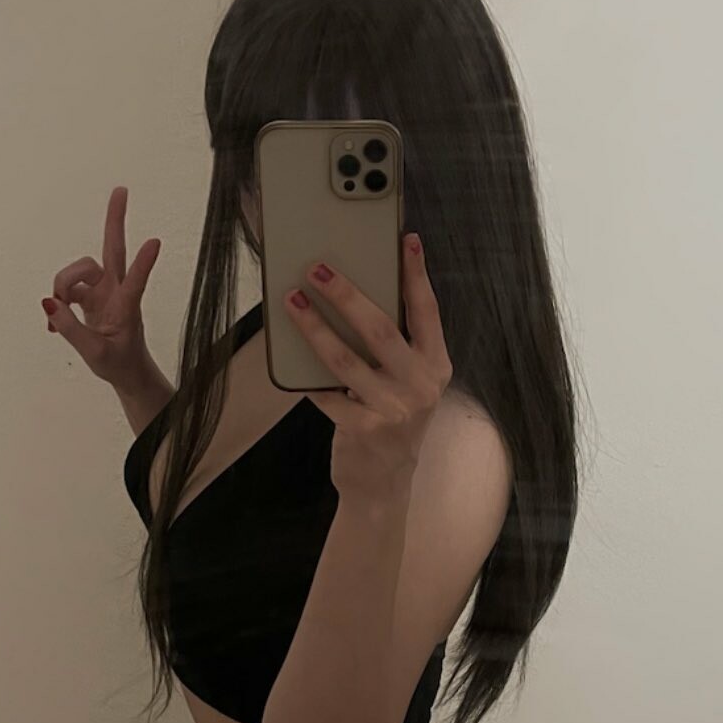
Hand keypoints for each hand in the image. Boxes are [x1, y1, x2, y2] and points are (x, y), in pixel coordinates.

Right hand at [42, 186, 161, 388]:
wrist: (127, 372)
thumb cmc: (119, 363)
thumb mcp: (94, 354)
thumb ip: (71, 329)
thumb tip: (49, 302)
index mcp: (126, 309)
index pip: (135, 283)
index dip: (144, 264)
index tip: (156, 242)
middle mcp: (116, 292)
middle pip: (111, 251)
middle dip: (114, 220)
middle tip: (121, 189)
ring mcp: (103, 291)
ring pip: (78, 271)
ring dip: (62, 286)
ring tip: (57, 314)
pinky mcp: (91, 296)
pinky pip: (66, 288)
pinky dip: (56, 302)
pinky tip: (54, 322)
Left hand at [284, 233, 452, 506]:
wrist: (384, 482)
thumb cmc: (391, 418)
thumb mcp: (407, 382)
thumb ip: (396, 346)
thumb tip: (355, 294)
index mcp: (436, 366)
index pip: (427, 312)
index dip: (417, 274)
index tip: (405, 240)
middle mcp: (421, 386)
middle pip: (381, 330)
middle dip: (347, 295)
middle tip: (319, 268)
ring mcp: (393, 410)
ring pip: (346, 360)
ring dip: (315, 327)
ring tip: (294, 301)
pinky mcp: (364, 430)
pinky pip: (327, 393)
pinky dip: (305, 373)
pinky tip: (287, 352)